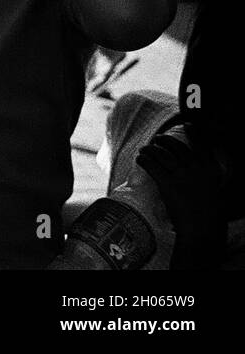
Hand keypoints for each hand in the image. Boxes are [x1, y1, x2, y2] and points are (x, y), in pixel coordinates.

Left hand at [136, 127, 227, 269]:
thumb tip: (191, 167)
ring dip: (150, 149)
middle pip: (177, 146)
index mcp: (210, 169)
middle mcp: (196, 169)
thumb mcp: (213, 189)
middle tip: (158, 139)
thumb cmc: (209, 213)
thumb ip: (203, 176)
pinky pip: (152, 165)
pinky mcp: (167, 184)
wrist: (202, 229)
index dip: (195, 132)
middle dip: (165, 140)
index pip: (203, 144)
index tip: (187, 123)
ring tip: (145, 149)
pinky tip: (140, 158)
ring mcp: (182, 176)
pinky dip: (144, 159)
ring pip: (162, 154)